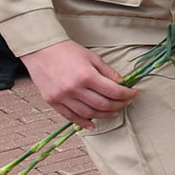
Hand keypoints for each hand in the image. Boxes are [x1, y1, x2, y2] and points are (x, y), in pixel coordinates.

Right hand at [23, 39, 137, 124]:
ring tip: (114, 111)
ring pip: (89, 113)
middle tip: (126, 102)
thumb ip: (108, 72)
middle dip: (119, 105)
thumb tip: (122, 84)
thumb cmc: (67, 51)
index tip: (133, 93)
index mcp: (86, 76)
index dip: (127, 94)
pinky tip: (93, 124)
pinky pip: (71, 117)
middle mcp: (74, 89)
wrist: (41, 50)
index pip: (113, 92)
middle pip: (103, 105)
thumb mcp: (93, 57)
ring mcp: (62, 97)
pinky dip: (83, 122)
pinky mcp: (53, 102)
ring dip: (105, 115)